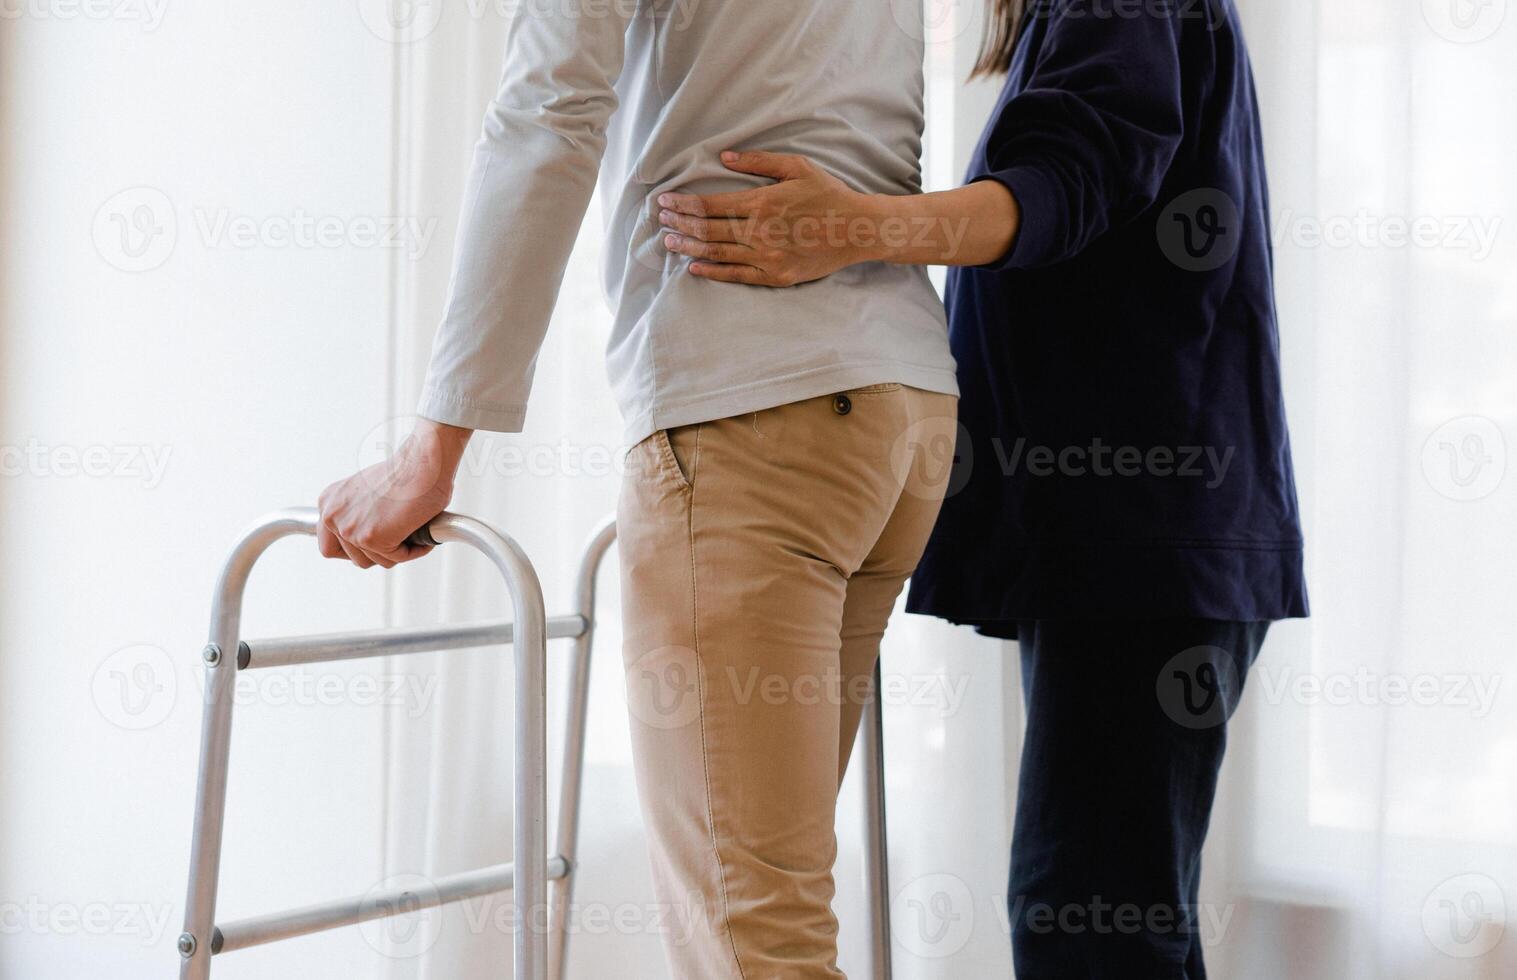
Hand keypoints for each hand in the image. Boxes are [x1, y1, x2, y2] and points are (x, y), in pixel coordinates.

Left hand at [317, 419, 471, 568]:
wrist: (423, 462)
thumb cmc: (407, 471)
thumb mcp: (369, 492)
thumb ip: (360, 514)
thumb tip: (373, 533)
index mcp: (329, 502)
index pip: (331, 546)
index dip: (357, 550)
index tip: (374, 546)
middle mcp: (332, 516)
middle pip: (354, 558)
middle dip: (380, 552)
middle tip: (399, 539)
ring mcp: (349, 529)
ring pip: (376, 560)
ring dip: (399, 550)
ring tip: (413, 531)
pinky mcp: (370, 538)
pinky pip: (396, 558)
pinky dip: (414, 549)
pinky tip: (421, 532)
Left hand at [657, 151, 880, 286]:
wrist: (857, 230)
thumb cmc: (828, 195)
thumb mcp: (797, 167)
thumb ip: (758, 162)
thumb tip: (724, 158)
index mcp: (762, 202)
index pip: (710, 205)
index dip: (684, 204)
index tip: (665, 201)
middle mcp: (759, 231)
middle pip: (708, 229)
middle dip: (680, 224)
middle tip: (661, 220)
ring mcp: (766, 256)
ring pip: (717, 253)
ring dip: (689, 247)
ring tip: (669, 241)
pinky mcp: (775, 275)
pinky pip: (736, 275)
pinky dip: (712, 271)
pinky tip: (694, 266)